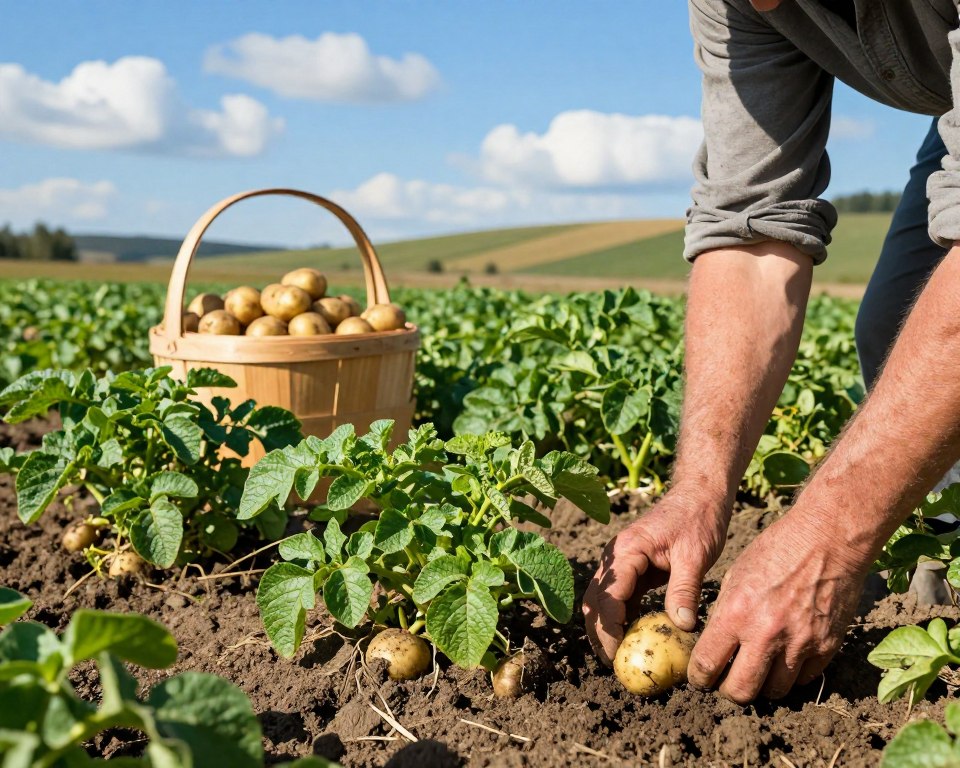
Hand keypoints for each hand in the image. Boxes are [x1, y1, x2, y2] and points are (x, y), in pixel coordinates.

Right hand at [583, 489, 728, 663]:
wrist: (699, 495)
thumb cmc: (698, 519)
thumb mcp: (695, 555)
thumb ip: (684, 590)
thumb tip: (681, 627)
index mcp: (627, 551)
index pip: (608, 597)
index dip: (609, 630)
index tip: (619, 656)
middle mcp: (616, 557)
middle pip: (594, 601)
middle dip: (599, 633)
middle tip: (614, 664)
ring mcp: (621, 562)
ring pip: (601, 599)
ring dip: (605, 627)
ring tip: (619, 655)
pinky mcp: (632, 567)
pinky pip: (618, 596)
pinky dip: (619, 618)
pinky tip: (632, 636)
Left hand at [687, 509, 869, 701]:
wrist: (827, 540)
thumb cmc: (777, 550)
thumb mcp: (736, 576)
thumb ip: (725, 613)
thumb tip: (714, 644)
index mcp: (736, 613)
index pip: (707, 664)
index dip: (699, 677)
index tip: (699, 678)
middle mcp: (766, 634)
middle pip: (740, 691)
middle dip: (728, 691)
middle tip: (727, 683)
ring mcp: (799, 644)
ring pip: (774, 692)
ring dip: (762, 686)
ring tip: (757, 672)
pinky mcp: (826, 647)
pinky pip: (803, 679)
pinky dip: (791, 675)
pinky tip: (784, 661)